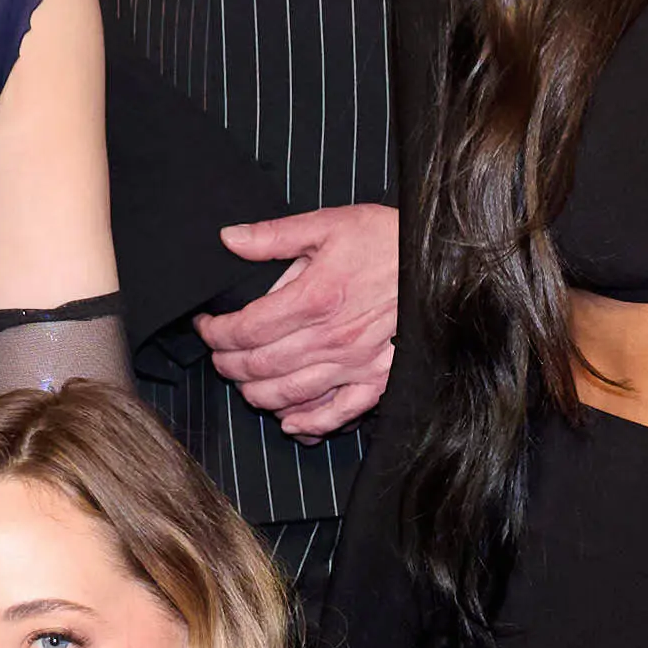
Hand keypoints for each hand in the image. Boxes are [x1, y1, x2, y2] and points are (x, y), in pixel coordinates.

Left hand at [201, 205, 400, 437]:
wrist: (440, 263)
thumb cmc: (386, 241)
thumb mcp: (329, 224)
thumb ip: (274, 235)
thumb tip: (229, 239)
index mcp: (313, 298)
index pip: (245, 329)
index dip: (215, 333)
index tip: (206, 326)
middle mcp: (330, 338)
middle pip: (259, 366)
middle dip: (228, 364)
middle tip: (217, 355)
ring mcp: (353, 364)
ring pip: (289, 394)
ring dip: (256, 394)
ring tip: (243, 382)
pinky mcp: (376, 380)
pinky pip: (337, 414)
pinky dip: (308, 423)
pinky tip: (290, 421)